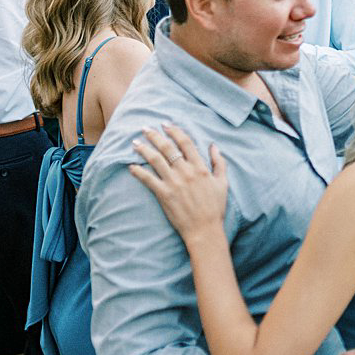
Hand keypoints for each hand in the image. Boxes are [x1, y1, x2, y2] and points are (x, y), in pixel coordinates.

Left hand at [126, 125, 228, 239]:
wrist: (205, 229)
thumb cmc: (215, 208)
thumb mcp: (222, 183)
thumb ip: (219, 163)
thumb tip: (213, 146)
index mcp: (200, 167)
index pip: (185, 143)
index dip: (175, 131)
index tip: (166, 124)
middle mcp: (185, 172)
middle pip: (167, 148)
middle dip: (154, 136)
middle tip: (145, 128)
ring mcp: (173, 183)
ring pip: (155, 160)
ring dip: (144, 149)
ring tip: (135, 143)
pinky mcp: (163, 194)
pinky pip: (148, 179)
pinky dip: (138, 172)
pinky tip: (131, 166)